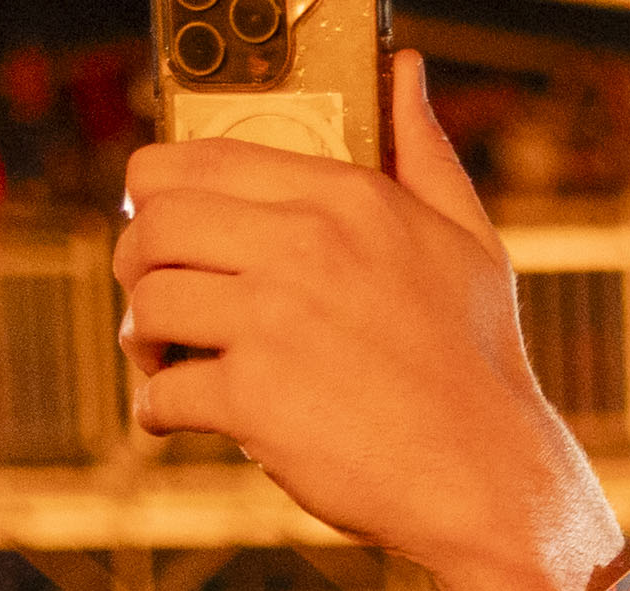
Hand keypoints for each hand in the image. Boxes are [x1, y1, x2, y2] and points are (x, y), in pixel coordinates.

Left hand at [115, 57, 614, 590]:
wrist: (493, 482)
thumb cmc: (482, 365)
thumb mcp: (467, 241)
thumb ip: (424, 150)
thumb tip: (407, 70)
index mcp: (347, 196)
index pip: (198, 160)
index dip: (156, 195)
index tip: (162, 228)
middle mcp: (305, 245)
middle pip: (153, 223)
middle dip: (136, 264)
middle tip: (155, 300)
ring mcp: (275, 320)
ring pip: (148, 302)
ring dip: (141, 340)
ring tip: (166, 363)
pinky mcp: (255, 397)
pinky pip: (162, 392)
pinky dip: (156, 412)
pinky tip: (176, 420)